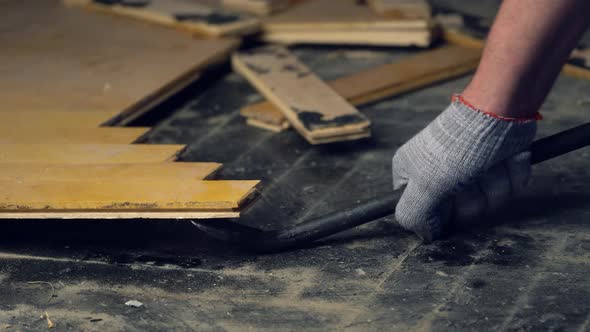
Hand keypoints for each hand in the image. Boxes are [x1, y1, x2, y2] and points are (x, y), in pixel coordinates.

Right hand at [391, 98, 536, 241]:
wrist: (500, 111)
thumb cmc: (457, 145)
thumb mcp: (425, 185)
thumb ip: (413, 215)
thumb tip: (423, 235)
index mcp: (410, 175)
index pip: (419, 214)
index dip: (438, 215)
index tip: (447, 203)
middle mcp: (437, 175)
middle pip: (458, 214)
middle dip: (473, 199)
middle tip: (469, 177)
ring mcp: (468, 172)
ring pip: (487, 203)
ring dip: (495, 185)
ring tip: (490, 163)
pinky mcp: (495, 168)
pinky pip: (507, 189)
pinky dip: (511, 175)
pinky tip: (507, 158)